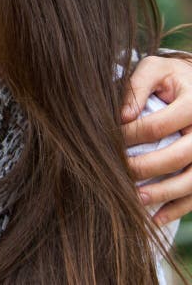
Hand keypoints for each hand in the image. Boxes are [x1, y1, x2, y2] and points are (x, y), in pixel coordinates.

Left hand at [122, 55, 191, 224]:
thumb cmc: (169, 78)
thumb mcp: (153, 69)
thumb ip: (135, 87)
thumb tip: (121, 116)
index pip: (160, 125)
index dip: (131, 135)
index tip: (108, 141)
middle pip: (180, 156)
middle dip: (146, 166)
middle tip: (118, 173)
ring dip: (164, 193)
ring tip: (134, 200)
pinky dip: (177, 209)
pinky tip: (154, 219)